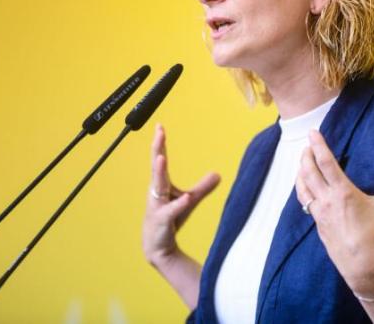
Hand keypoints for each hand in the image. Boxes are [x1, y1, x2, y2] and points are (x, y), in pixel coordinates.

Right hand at [142, 123, 219, 267]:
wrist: (158, 248)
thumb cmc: (170, 221)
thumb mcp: (189, 201)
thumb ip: (202, 187)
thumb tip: (218, 174)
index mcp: (160, 185)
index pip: (160, 159)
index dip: (160, 143)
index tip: (159, 126)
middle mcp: (155, 192)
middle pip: (156, 167)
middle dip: (157, 149)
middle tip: (158, 133)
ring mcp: (156, 206)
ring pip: (158, 186)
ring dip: (160, 172)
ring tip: (161, 158)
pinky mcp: (161, 221)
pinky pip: (170, 211)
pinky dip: (178, 205)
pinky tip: (186, 198)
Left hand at [295, 129, 373, 295]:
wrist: (360, 262)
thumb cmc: (373, 234)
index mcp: (342, 191)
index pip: (325, 162)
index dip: (318, 145)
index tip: (313, 133)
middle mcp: (326, 199)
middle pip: (308, 171)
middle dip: (306, 155)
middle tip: (307, 146)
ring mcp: (319, 211)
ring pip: (302, 186)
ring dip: (300, 171)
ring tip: (302, 162)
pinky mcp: (317, 222)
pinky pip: (304, 200)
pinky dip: (302, 189)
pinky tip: (304, 186)